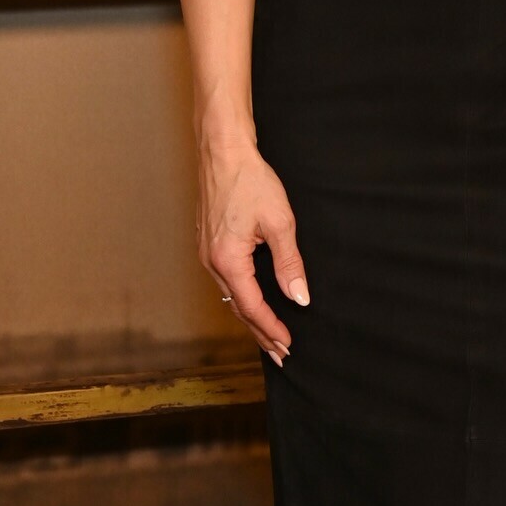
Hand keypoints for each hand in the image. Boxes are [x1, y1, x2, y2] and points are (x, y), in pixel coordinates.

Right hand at [198, 141, 309, 364]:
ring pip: (230, 296)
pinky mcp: (208, 244)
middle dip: (260, 332)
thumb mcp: (279, 222)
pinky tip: (252, 301)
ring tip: (269, 334)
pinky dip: (241, 297)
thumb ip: (289, 262)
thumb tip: (298, 296)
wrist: (223, 153)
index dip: (271, 328)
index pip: (252, 307)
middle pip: (238, 308)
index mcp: (227, 260)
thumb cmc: (249, 181)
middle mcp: (211, 262)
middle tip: (280, 353)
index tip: (287, 345)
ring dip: (250, 317)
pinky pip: (226, 281)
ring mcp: (207, 254)